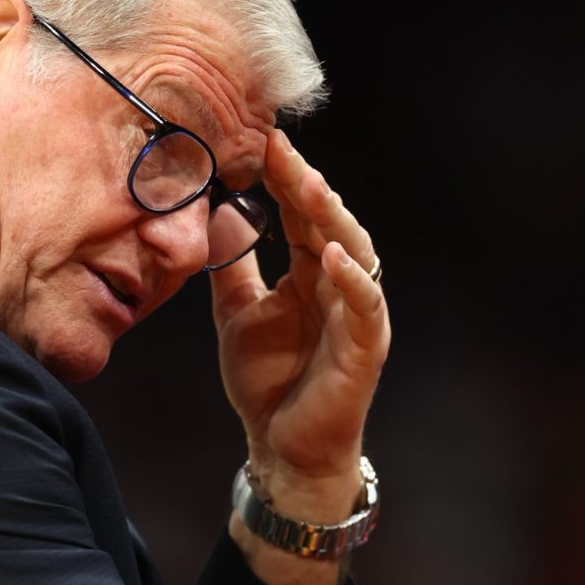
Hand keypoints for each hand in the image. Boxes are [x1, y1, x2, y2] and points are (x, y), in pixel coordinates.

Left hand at [209, 130, 389, 521]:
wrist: (280, 445)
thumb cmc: (267, 380)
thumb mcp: (235, 312)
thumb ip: (230, 265)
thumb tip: (219, 211)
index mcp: (308, 272)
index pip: (299, 213)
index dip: (281, 177)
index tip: (257, 138)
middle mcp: (338, 283)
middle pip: (327, 221)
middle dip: (304, 182)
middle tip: (277, 146)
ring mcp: (356, 313)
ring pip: (353, 252)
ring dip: (332, 217)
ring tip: (307, 185)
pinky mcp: (365, 347)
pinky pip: (365, 306)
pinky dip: (352, 280)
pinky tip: (331, 256)